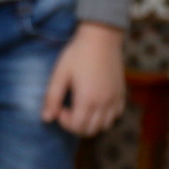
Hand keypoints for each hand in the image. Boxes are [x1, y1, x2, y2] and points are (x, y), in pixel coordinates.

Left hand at [41, 21, 126, 136]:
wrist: (101, 38)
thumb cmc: (77, 54)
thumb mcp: (60, 73)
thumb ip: (52, 97)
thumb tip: (46, 118)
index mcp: (88, 99)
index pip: (77, 127)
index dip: (64, 122)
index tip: (59, 107)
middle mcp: (104, 103)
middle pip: (90, 130)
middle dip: (75, 126)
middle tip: (67, 109)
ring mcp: (115, 99)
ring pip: (104, 126)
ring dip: (91, 123)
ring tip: (80, 107)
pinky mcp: (122, 94)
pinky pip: (116, 115)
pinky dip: (105, 116)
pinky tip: (95, 104)